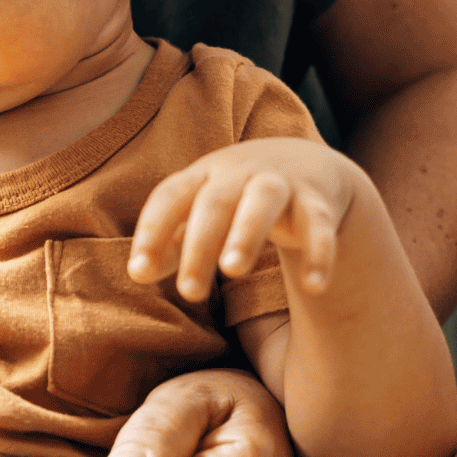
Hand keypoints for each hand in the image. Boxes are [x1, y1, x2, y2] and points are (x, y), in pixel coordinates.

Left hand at [130, 137, 361, 302]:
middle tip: (189, 293)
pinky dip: (319, 253)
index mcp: (202, 175)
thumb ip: (171, 242)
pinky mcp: (317, 199)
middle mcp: (238, 172)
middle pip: (215, 202)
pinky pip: (318, 225)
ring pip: (262, 200)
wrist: (303, 163)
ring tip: (233, 271)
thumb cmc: (235, 197)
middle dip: (200, 244)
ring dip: (247, 232)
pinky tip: (314, 288)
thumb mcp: (201, 212)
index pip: (170, 197)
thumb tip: (138, 275)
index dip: (153, 231)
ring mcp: (280, 182)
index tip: (139, 273)